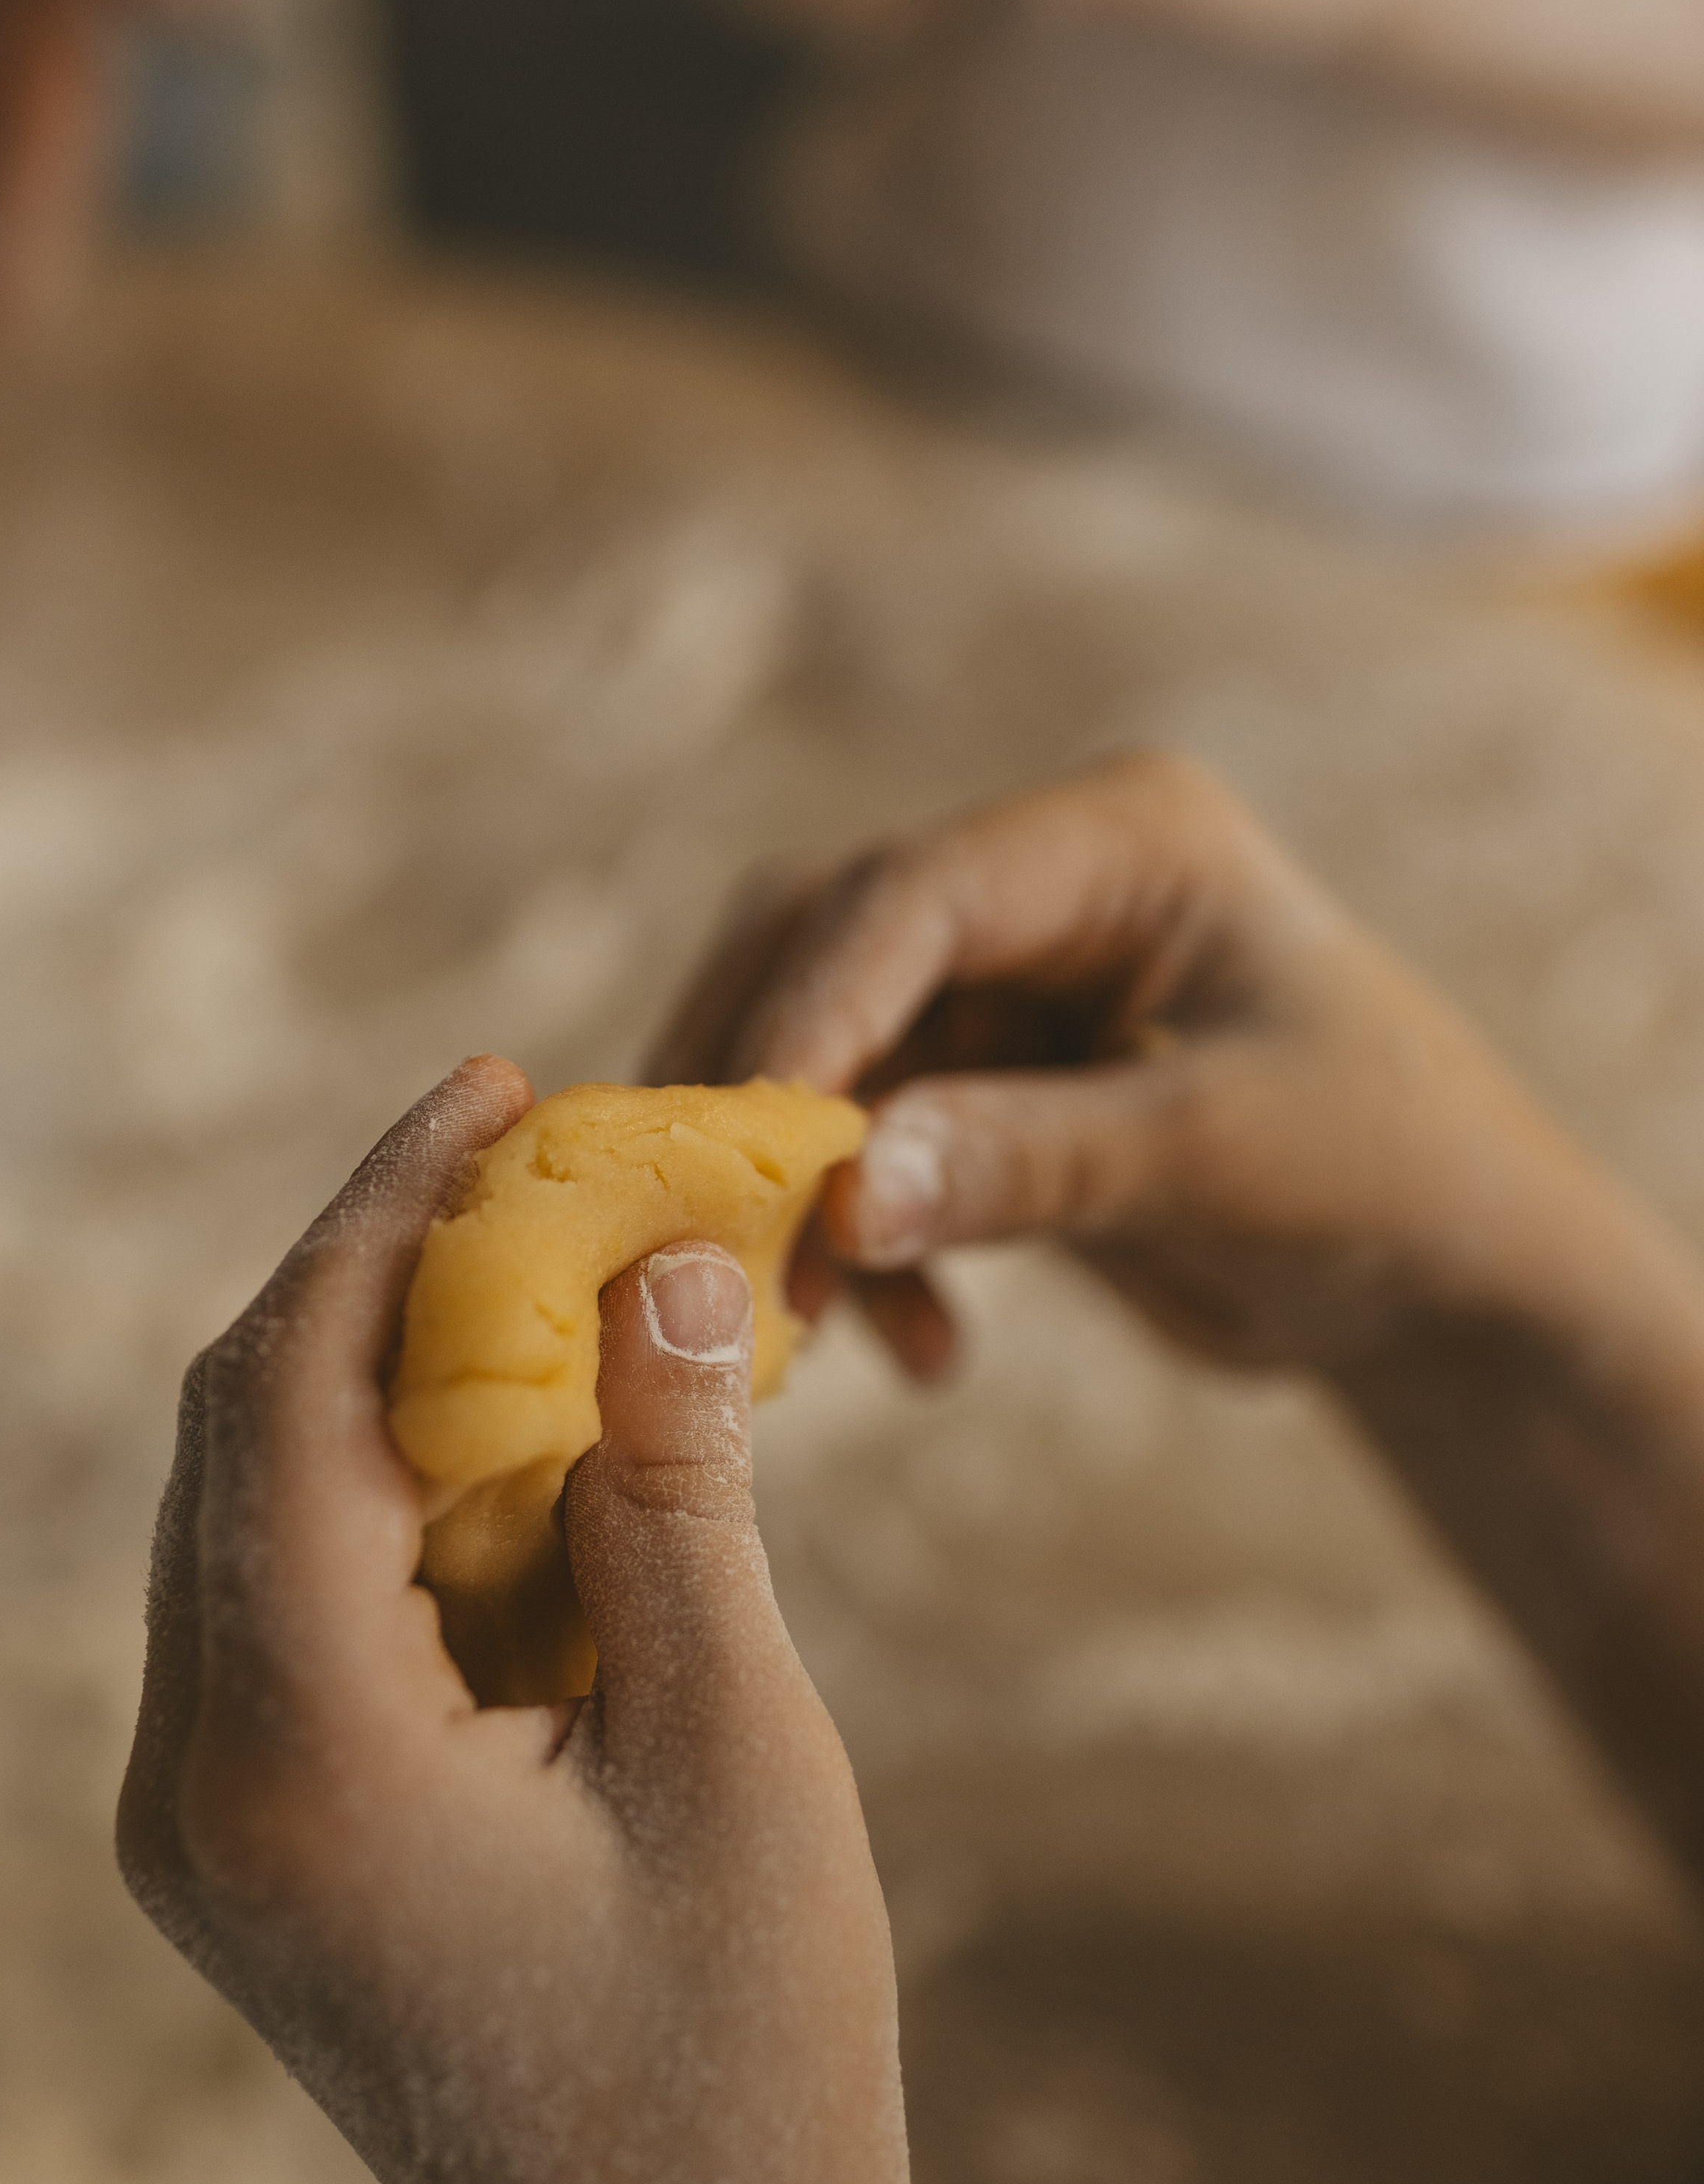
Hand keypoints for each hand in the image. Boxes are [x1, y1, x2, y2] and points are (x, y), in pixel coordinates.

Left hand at [118, 1055, 1186, 2183]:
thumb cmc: (749, 2053)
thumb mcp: (735, 1747)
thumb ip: (679, 1492)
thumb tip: (669, 1260)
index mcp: (289, 1762)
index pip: (288, 1395)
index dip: (386, 1209)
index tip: (500, 1086)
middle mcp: (194, 1789)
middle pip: (239, 1434)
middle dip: (377, 1272)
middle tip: (534, 1152)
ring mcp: (208, 1830)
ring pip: (252, 1512)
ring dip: (385, 1379)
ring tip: (547, 1278)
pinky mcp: (259, 1853)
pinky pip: (287, 1606)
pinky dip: (391, 1497)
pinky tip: (518, 1445)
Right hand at [651, 752, 1617, 1381]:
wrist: (1451, 1284)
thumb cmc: (1387, 1176)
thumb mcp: (1215, 1160)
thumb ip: (1027, 1161)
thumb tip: (841, 1196)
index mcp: (1123, 838)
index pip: (912, 895)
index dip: (810, 1012)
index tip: (740, 1145)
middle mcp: (1045, 888)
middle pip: (827, 952)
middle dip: (772, 1098)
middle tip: (732, 1237)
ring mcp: (1011, 986)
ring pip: (828, 1059)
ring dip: (811, 1192)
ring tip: (820, 1322)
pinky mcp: (992, 1087)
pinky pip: (871, 1148)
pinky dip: (870, 1246)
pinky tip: (919, 1345)